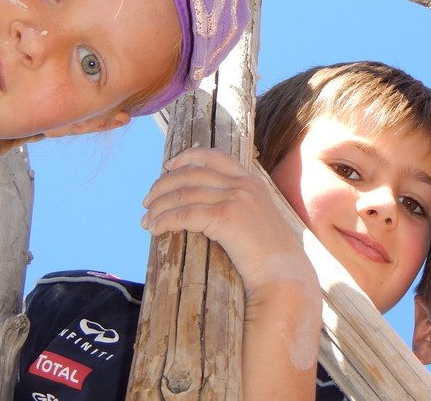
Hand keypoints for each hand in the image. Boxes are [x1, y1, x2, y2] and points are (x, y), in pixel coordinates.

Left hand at [141, 148, 313, 297]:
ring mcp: (235, 198)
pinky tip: (154, 229)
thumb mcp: (259, 217)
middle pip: (192, 173)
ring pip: (184, 194)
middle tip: (148, 201)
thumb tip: (207, 204)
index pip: (214, 156)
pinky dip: (165, 220)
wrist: (284, 273)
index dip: (187, 157)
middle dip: (164, 185)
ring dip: (159, 206)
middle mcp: (243, 184)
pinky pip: (185, 214)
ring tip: (146, 219)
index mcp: (252, 180)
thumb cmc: (272, 255)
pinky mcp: (225, 217)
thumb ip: (240, 203)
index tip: (168, 166)